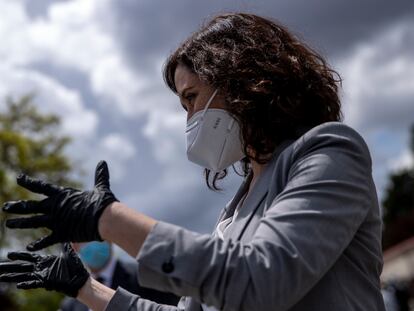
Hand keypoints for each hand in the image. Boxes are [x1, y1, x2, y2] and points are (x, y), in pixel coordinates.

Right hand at [0, 243, 89, 296]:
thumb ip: (65, 244)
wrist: (81, 278)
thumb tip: (66, 232)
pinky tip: (18, 285)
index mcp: (45, 261)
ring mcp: (43, 276)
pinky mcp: (47, 283)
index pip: (28, 258)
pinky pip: (34, 283)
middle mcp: (41, 269)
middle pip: (22, 267)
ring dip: (12, 277)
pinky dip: (27, 284)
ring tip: (1, 277)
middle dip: (9, 267)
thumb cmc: (75, 266)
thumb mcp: (68, 253)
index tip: (8, 254)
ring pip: (24, 276)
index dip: (19, 256)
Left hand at [3, 160, 118, 250]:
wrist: (104, 219)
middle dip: (17, 206)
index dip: (29, 182)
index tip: (18, 178)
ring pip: (33, 222)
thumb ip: (100, 176)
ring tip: (8, 224)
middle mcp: (55, 207)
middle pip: (31, 206)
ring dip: (19, 223)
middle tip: (5, 207)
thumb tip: (103, 162)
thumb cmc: (103, 203)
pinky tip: (29, 247)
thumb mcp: (101, 188)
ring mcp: (56, 221)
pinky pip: (46, 240)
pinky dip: (38, 244)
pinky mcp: (61, 233)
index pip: (42, 187)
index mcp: (63, 195)